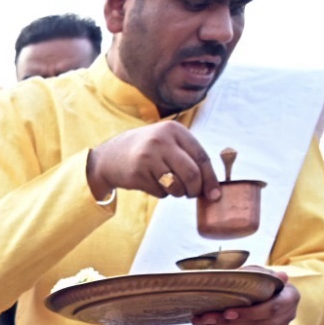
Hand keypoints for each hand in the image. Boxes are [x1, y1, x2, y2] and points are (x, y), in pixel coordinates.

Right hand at [85, 121, 219, 201]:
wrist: (108, 157)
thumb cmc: (146, 151)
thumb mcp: (167, 142)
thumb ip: (188, 155)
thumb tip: (212, 186)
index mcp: (174, 130)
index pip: (201, 157)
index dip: (211, 178)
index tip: (215, 194)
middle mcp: (161, 141)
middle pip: (191, 174)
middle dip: (195, 189)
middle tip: (192, 194)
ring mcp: (148, 157)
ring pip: (176, 186)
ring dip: (178, 193)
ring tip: (171, 187)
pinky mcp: (137, 173)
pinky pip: (160, 192)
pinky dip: (161, 193)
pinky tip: (152, 184)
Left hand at [193, 273, 298, 324]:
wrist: (275, 296)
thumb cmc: (268, 283)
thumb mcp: (264, 274)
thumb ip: (258, 274)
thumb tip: (251, 273)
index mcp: (290, 299)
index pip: (271, 310)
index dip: (248, 313)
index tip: (228, 312)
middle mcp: (285, 318)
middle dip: (226, 322)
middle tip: (205, 316)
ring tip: (202, 320)